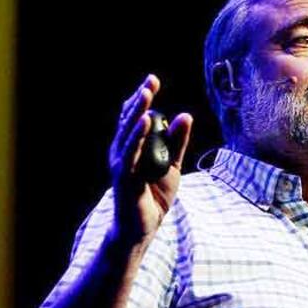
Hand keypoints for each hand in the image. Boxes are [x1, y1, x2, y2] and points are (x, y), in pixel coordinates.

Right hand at [107, 74, 191, 245]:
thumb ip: (177, 141)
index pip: (135, 117)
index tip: (152, 80)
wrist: (144, 227)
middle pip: (130, 120)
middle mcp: (123, 151)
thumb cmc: (154, 195)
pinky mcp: (125, 177)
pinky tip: (145, 122)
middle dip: (140, 99)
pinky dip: (138, 136)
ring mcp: (122, 163)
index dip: (142, 98)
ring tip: (147, 94)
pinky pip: (132, 153)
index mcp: (132, 147)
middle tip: (151, 80)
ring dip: (138, 112)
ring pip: (129, 132)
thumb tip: (185, 115)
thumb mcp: (172, 164)